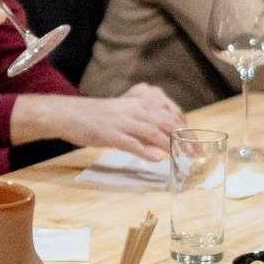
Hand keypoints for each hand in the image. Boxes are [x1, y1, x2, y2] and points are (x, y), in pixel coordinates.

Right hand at [21, 85, 187, 159]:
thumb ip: (142, 127)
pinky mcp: (110, 134)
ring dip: (171, 146)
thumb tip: (160, 146)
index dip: (187, 130)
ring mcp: (122, 122)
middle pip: (167, 124)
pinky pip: (132, 143)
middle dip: (185, 140)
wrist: (67, 113)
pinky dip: (145, 151)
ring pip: (153, 133)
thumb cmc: (95, 116)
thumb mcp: (123, 115)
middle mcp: (134, 110)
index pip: (171, 116)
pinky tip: (156, 159)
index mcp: (139, 103)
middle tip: (197, 155)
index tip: (197, 144)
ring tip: (183, 158)